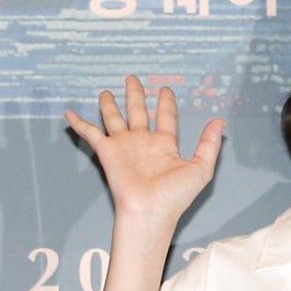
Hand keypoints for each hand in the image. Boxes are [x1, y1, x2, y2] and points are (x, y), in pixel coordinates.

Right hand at [65, 75, 224, 226]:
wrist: (150, 210)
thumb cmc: (175, 196)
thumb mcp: (201, 168)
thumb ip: (209, 144)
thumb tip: (220, 121)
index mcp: (165, 145)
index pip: (166, 117)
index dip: (166, 103)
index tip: (165, 89)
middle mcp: (143, 142)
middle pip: (138, 111)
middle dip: (136, 95)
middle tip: (133, 79)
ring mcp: (124, 146)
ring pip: (115, 118)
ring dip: (110, 105)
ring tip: (106, 92)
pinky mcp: (107, 151)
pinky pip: (90, 133)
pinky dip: (79, 123)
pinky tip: (70, 113)